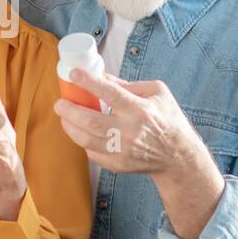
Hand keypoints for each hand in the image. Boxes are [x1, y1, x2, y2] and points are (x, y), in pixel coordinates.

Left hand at [54, 69, 223, 235]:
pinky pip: (92, 152)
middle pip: (91, 121)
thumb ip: (129, 84)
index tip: (74, 74)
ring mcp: (123, 151)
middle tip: (60, 102)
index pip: (110, 93)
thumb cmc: (167, 119)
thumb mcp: (157, 93)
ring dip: (70, 126)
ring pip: (86, 139)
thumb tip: (102, 76)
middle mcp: (130, 131)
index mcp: (140, 109)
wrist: (177, 156)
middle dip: (70, 110)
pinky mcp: (117, 164)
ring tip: (64, 116)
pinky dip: (83, 141)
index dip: (89, 82)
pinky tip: (81, 132)